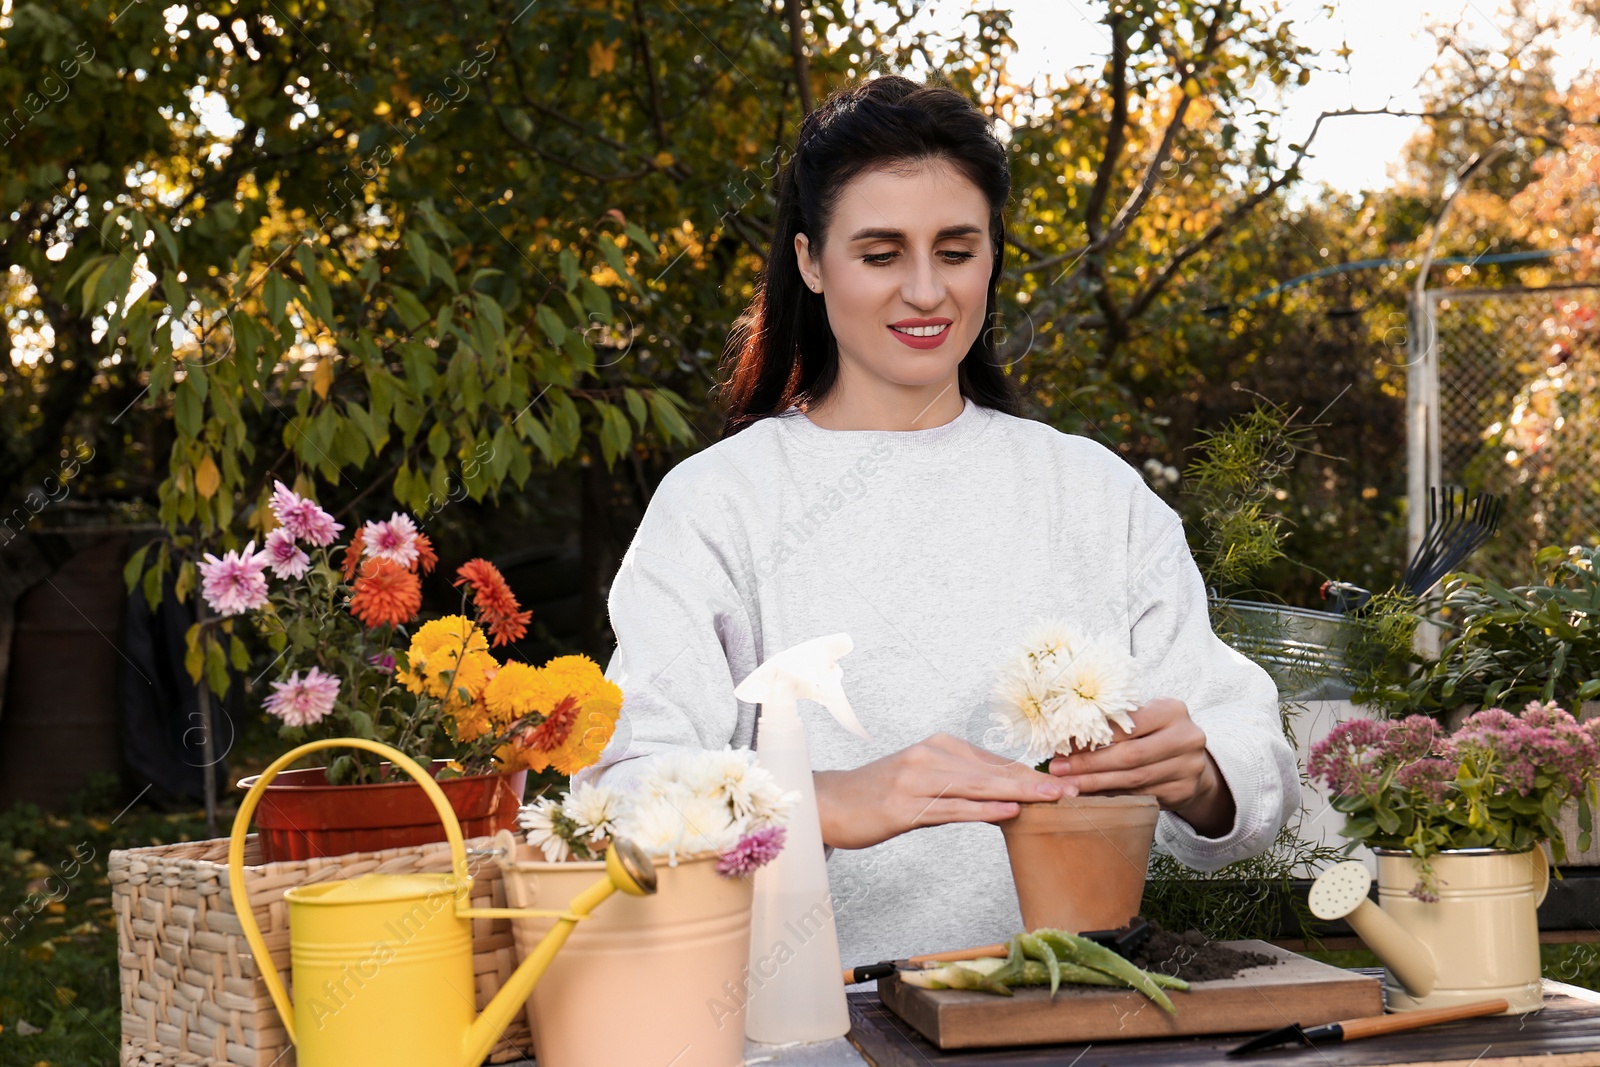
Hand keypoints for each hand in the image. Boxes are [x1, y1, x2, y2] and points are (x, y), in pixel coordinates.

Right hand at [815, 732, 1065, 849]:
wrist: (829, 803)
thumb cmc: (878, 795)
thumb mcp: (923, 781)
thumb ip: (961, 784)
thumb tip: (1005, 796)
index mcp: (938, 747)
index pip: (994, 763)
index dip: (1031, 775)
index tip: (1065, 783)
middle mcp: (929, 757)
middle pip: (992, 773)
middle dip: (1035, 783)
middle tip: (1073, 791)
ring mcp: (915, 781)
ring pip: (977, 788)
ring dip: (1019, 794)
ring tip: (1052, 800)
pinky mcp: (904, 807)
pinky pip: (950, 809)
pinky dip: (982, 811)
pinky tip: (1008, 813)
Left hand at [1045, 698, 1235, 837]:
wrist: (1193, 761)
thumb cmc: (1156, 733)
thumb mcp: (1144, 717)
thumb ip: (1114, 723)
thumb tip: (1066, 737)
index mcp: (1172, 711)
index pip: (1127, 725)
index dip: (1094, 737)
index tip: (1063, 747)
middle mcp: (1186, 738)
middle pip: (1130, 755)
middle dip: (1090, 765)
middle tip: (1060, 770)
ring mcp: (1188, 767)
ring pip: (1133, 779)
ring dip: (1096, 784)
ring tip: (1069, 785)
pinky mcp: (1184, 791)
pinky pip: (1140, 795)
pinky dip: (1112, 795)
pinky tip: (1090, 795)